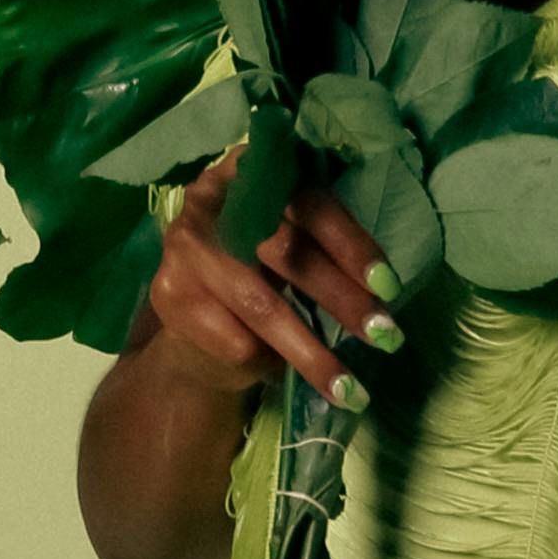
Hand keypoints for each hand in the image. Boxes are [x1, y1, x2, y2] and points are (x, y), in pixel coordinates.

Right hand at [140, 159, 393, 415]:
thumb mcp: (295, 241)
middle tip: (386, 336)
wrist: (196, 319)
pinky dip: (268, 361)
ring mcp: (184, 245)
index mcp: (253, 169)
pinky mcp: (168, 293)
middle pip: (287, 251)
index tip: (389, 286)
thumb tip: (382, 289)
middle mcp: (212, 197)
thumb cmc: (262, 270)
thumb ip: (324, 245)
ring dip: (312, 353)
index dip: (351, 246)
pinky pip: (233, 337)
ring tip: (351, 390)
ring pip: (261, 305)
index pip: (310, 204)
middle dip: (342, 299)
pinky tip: (281, 371)